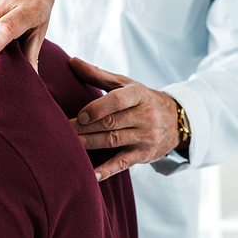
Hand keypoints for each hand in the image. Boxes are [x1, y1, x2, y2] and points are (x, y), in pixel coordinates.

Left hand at [69, 58, 181, 180]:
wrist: (177, 121)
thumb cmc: (143, 100)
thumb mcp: (126, 84)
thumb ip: (98, 75)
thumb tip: (72, 61)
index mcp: (139, 95)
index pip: (118, 100)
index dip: (98, 108)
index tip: (80, 114)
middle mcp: (145, 116)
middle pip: (110, 123)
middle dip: (84, 128)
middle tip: (60, 130)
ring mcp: (145, 137)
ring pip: (112, 142)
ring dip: (88, 144)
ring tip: (66, 145)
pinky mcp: (143, 155)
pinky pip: (122, 163)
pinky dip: (106, 170)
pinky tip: (91, 175)